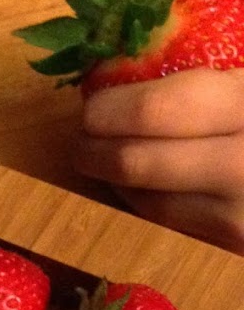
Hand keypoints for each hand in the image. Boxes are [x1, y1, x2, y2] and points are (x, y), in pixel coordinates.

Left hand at [74, 68, 243, 254]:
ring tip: (106, 159)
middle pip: (137, 163)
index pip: (153, 112)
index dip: (107, 110)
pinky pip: (173, 226)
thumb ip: (206, 77)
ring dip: (115, 181)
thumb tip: (118, 60)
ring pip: (147, 201)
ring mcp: (243, 216)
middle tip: (81, 140)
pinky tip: (147, 186)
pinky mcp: (238, 249)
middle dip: (93, 151)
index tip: (89, 107)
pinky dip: (148, 204)